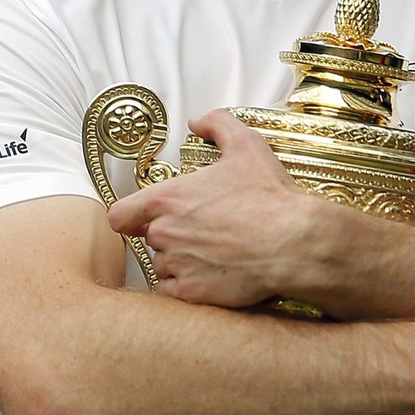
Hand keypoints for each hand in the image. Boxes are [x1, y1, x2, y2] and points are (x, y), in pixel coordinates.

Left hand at [108, 110, 319, 306]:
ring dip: (179, 262)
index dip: (130, 217)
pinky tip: (211, 274)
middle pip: (148, 239)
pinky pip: (174, 292)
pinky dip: (188, 286)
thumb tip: (200, 121)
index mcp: (167, 199)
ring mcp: (177, 265)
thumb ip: (217, 125)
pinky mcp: (192, 292)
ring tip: (211, 253)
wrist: (294, 244)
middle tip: (199, 232)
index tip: (142, 219)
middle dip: (169, 236)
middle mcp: (164, 233)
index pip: (120, 215)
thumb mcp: (246, 146)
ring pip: (163, 266)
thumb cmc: (270, 198)